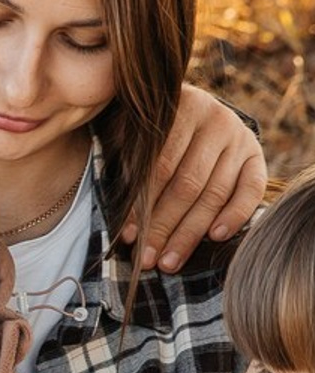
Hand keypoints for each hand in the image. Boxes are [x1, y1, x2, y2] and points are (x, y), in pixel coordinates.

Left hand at [120, 84, 265, 271]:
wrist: (195, 111)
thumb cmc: (152, 131)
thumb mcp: (134, 134)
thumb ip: (127, 162)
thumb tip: (115, 215)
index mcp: (181, 109)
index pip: (160, 167)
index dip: (142, 205)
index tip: (128, 238)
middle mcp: (216, 120)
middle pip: (187, 185)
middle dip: (163, 227)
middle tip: (146, 260)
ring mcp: (240, 137)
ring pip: (214, 193)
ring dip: (190, 233)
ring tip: (169, 262)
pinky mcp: (256, 155)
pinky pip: (251, 190)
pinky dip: (235, 215)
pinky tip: (215, 238)